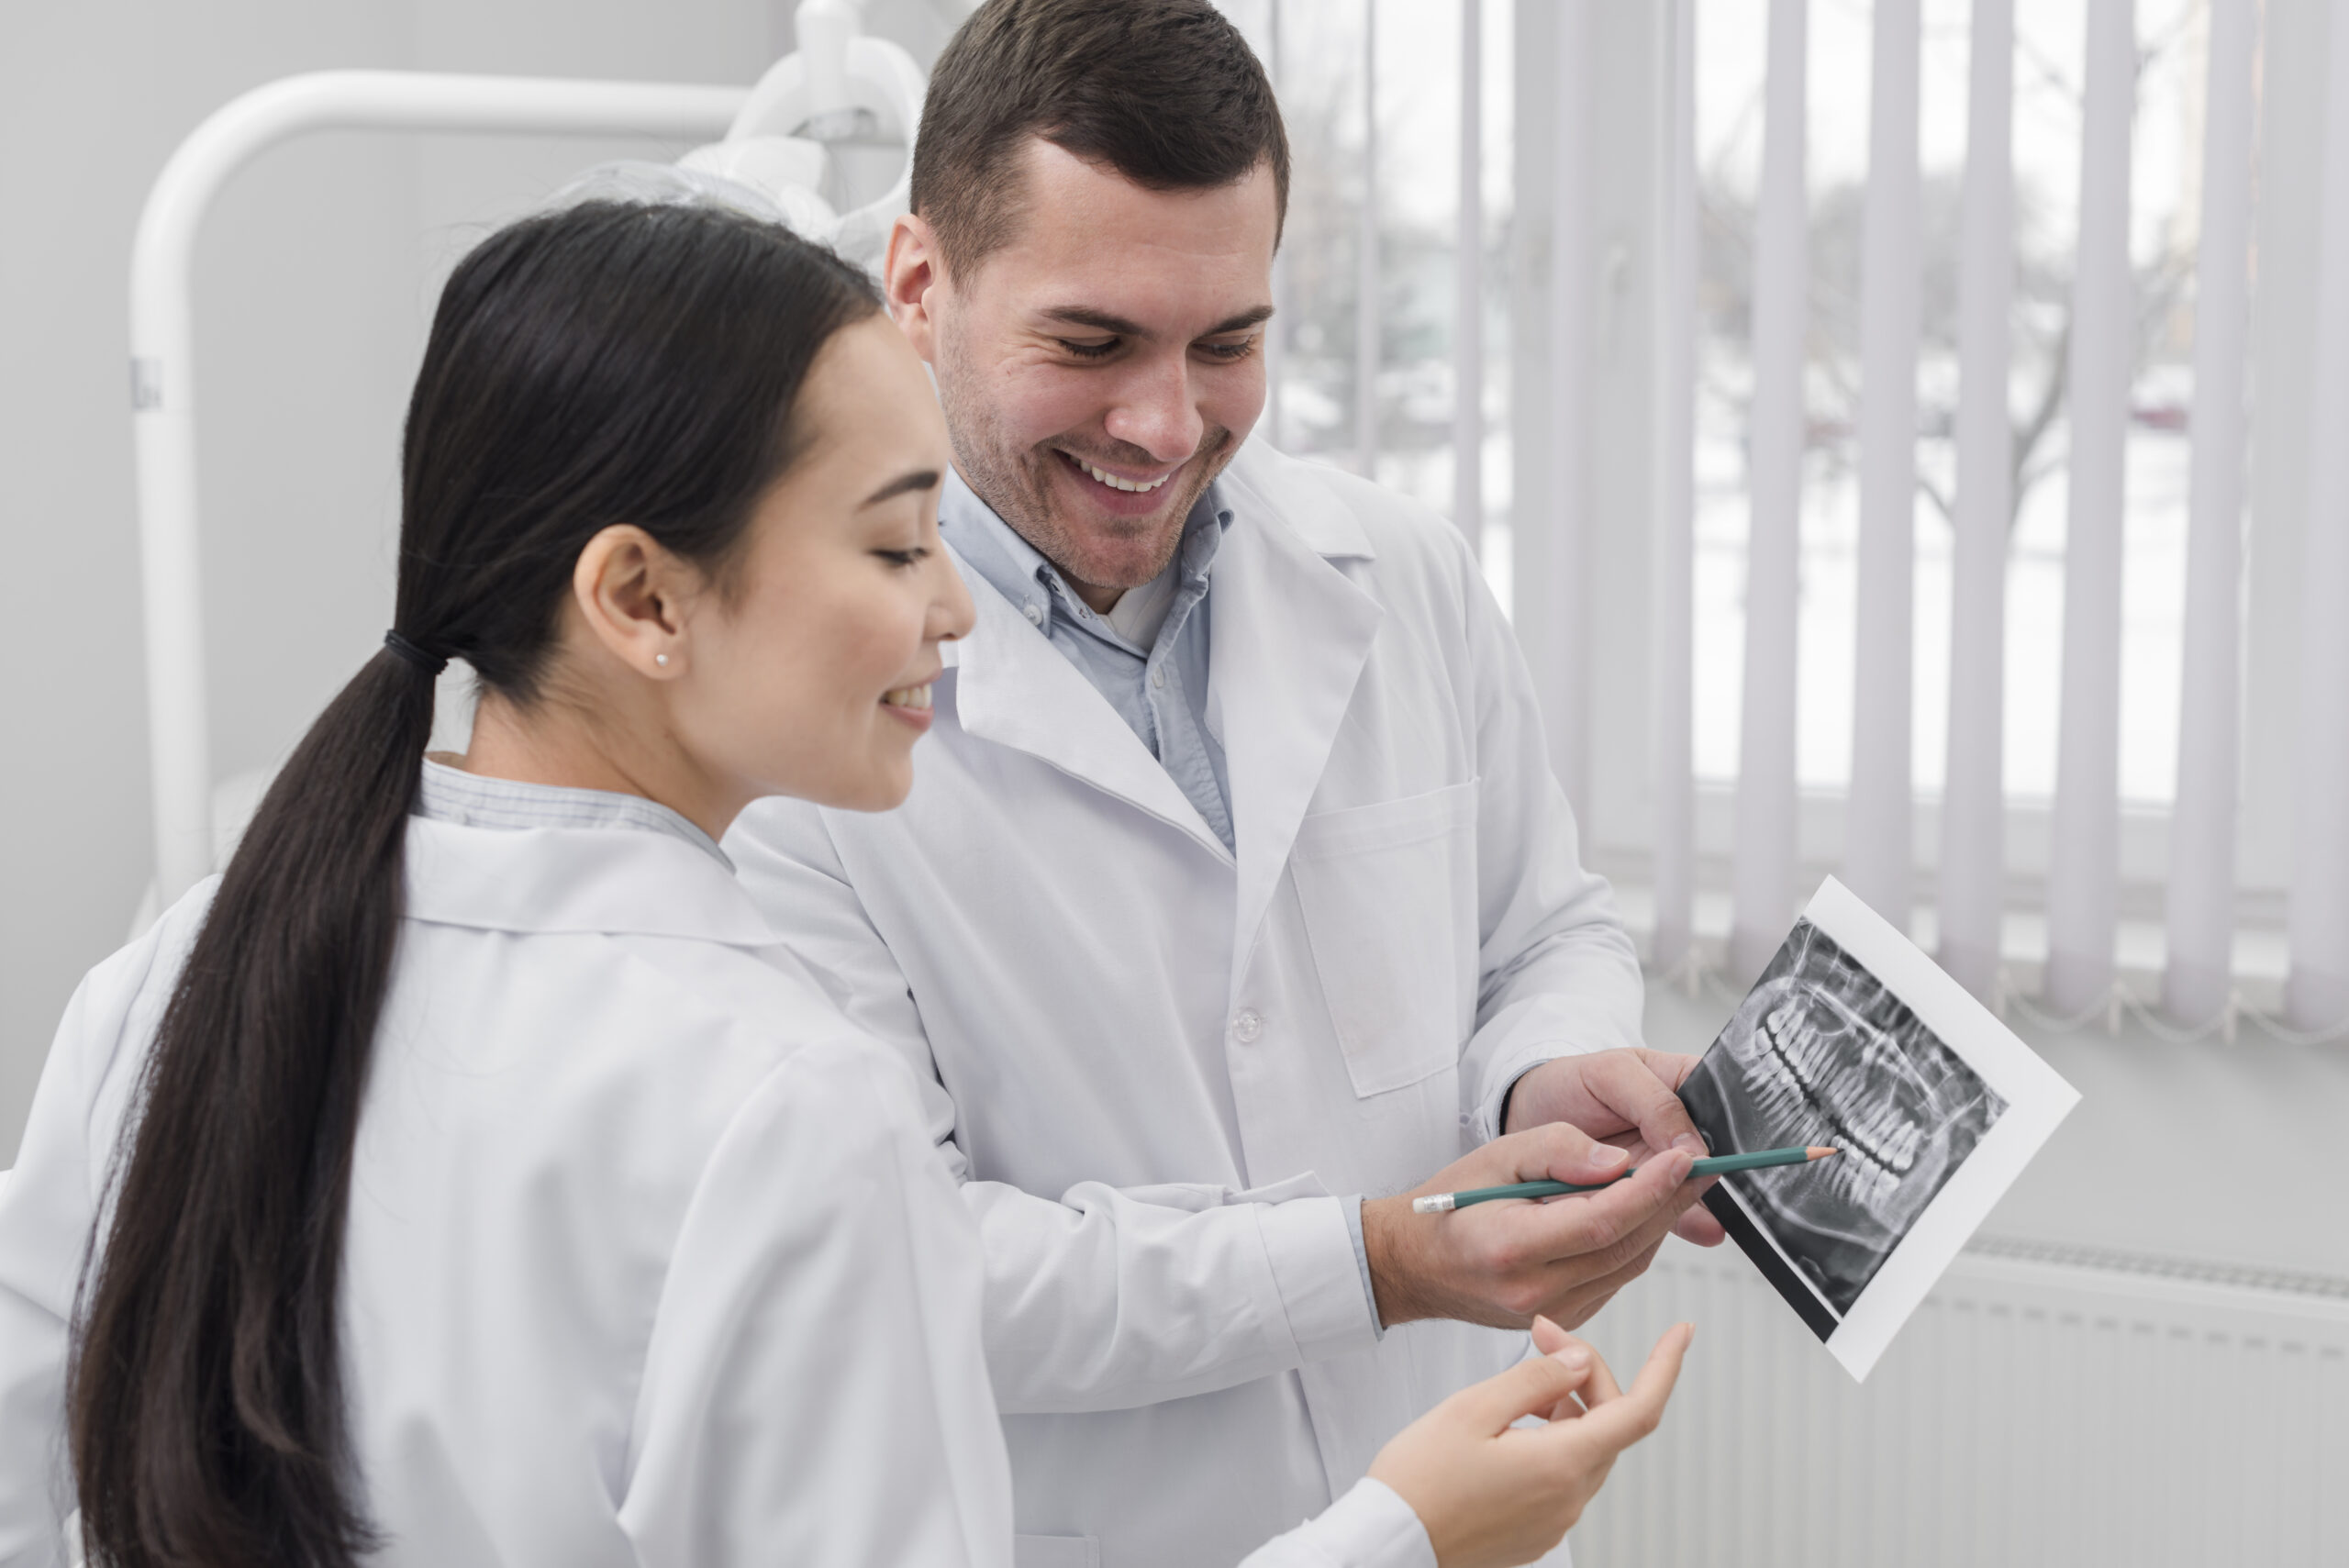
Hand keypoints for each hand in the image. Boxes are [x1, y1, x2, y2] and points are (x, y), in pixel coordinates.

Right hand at [1362, 1124, 1711, 1329]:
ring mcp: (1553, 1312)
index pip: (1602, 1220)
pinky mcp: (1566, 1316)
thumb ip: (1556, 1151)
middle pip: (1626, 1245)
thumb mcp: (1494, 1157)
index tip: (1683, 1157)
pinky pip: (1618, 1277)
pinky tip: (1642, 1211)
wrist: (1415, 1265)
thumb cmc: (1447, 1208)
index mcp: (1514, 1250)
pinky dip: (1636, 1242)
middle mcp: (1537, 1291)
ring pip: (1629, 1264)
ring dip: (1660, 1221)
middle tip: (1699, 1162)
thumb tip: (1618, 1161)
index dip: (1651, 1189)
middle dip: (1670, 1200)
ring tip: (1679, 1180)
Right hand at [1368, 1316, 1692, 1567]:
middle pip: (1608, 1423)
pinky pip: (1562, 1475)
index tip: (1679, 1334)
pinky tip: (1507, 1428)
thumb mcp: (1473, 1409)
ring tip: (1513, 1388)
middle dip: (1585, 1373)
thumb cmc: (1418, 1483)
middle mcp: (1568, 1498)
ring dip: (1565, 1408)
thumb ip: (1536, 1379)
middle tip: (1542, 1337)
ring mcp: (1554, 1519)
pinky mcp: (1535, 1531)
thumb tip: (1580, 1362)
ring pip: (1585, 1447)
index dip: (1665, 1367)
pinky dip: (1550, 1440)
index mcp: (1562, 1465)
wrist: (1388, 1546)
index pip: (1639, 1411)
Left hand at [1503, 1050, 1726, 1247]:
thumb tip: (1694, 1148)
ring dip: (1697, 1202)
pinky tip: (1694, 1229)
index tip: (1708, 1154)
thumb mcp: (1611, 1075)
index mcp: (1688, 1084)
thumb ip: (1655, 1104)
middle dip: (1713, 1172)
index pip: (1728, 1107)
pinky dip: (1682, 1225)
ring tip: (1694, 1210)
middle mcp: (1684, 1129)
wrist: (1530, 1116)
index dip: (1728, 1133)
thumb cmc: (1570, 1084)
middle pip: (1720, 1155)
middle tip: (1700, 1183)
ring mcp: (1667, 1165)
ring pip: (1699, 1190)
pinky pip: (1675, 1216)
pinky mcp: (1648, 1197)